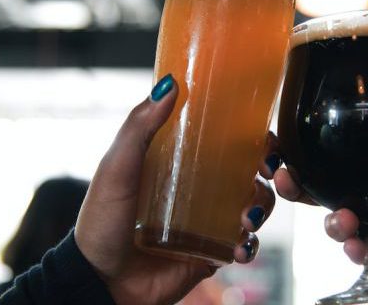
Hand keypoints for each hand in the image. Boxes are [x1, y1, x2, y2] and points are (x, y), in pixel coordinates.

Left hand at [75, 75, 275, 304]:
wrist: (100, 281)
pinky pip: (243, 246)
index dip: (250, 135)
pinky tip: (239, 247)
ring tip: (247, 217)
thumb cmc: (100, 222)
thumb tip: (168, 85)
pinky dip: (250, 245)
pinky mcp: (210, 253)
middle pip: (249, 172)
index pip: (223, 140)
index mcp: (179, 162)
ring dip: (261, 207)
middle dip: (268, 172)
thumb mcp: (116, 168)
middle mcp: (198, 189)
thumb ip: (139, 127)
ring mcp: (207, 222)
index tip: (264, 135)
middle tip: (267, 174)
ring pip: (253, 207)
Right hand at [273, 79, 367, 304]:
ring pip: (339, 214)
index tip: (288, 132)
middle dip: (299, 181)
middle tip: (284, 176)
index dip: (316, 139)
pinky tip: (359, 244)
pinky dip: (355, 247)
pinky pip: (363, 246)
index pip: (349, 143)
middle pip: (330, 180)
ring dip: (328, 218)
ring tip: (340, 219)